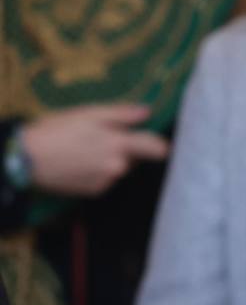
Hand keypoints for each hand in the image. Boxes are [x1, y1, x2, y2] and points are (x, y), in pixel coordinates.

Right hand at [22, 104, 169, 196]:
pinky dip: (99, 172)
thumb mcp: (90, 114)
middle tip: (103, 139)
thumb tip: (147, 113)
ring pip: (120, 168)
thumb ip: (122, 114)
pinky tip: (81, 164)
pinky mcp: (95, 192)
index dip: (160, 145)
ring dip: (112, 161)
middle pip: (136, 158)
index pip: (157, 149)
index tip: (159, 143)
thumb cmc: (58, 130)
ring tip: (87, 151)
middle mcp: (118, 167)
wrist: (26, 158)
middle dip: (127, 149)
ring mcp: (107, 181)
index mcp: (120, 145)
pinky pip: (106, 179)